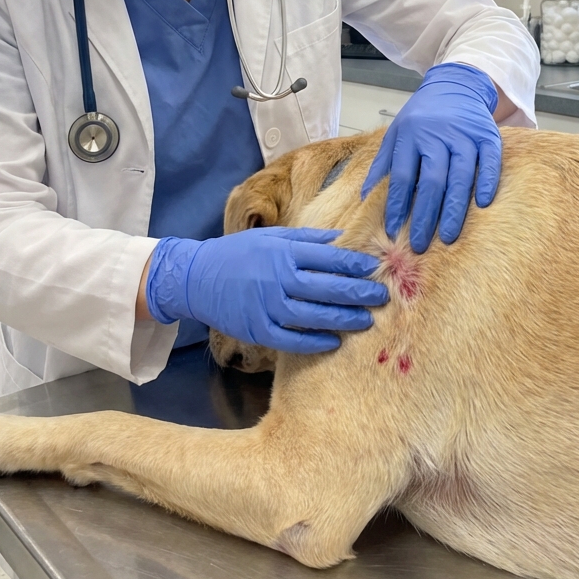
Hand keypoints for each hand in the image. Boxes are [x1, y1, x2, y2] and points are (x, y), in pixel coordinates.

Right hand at [145, 229, 388, 353]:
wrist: (197, 277)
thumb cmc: (239, 253)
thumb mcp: (271, 236)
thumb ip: (307, 239)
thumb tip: (341, 239)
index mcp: (282, 251)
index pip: (327, 257)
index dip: (354, 264)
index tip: (375, 268)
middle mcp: (276, 278)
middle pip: (325, 287)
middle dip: (357, 292)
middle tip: (381, 296)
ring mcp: (266, 306)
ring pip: (312, 315)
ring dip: (342, 319)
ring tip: (365, 320)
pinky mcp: (256, 329)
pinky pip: (290, 340)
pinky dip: (313, 342)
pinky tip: (333, 342)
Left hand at [361, 63, 501, 253]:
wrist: (456, 85)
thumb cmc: (422, 116)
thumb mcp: (396, 133)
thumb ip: (383, 163)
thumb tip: (364, 196)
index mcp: (411, 136)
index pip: (403, 176)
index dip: (398, 205)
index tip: (393, 230)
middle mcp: (437, 135)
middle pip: (432, 181)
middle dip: (425, 216)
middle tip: (420, 245)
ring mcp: (464, 135)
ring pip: (461, 176)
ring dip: (454, 209)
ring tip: (448, 237)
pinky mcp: (488, 135)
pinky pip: (490, 161)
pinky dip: (488, 182)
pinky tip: (484, 204)